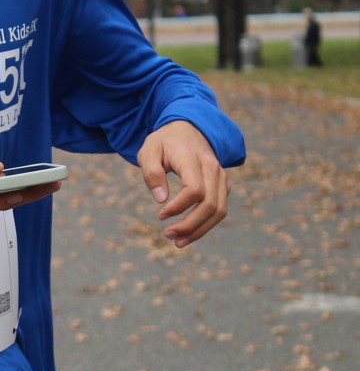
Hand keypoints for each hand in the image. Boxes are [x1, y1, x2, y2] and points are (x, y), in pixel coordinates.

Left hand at [137, 120, 229, 247]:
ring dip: (200, 230)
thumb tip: (161, 200)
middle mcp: (212, 168)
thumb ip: (152, 173)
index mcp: (193, 159)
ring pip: (219, 210)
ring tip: (178, 242)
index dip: (179, 207)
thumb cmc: (164, 142)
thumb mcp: (148, 151)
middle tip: (167, 235)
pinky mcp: (223, 185)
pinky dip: (206, 224)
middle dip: (189, 225)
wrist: (188, 128)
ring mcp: (221, 177)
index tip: (160, 215)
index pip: (195, 189)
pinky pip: (219, 209)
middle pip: (210, 204)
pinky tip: (188, 233)